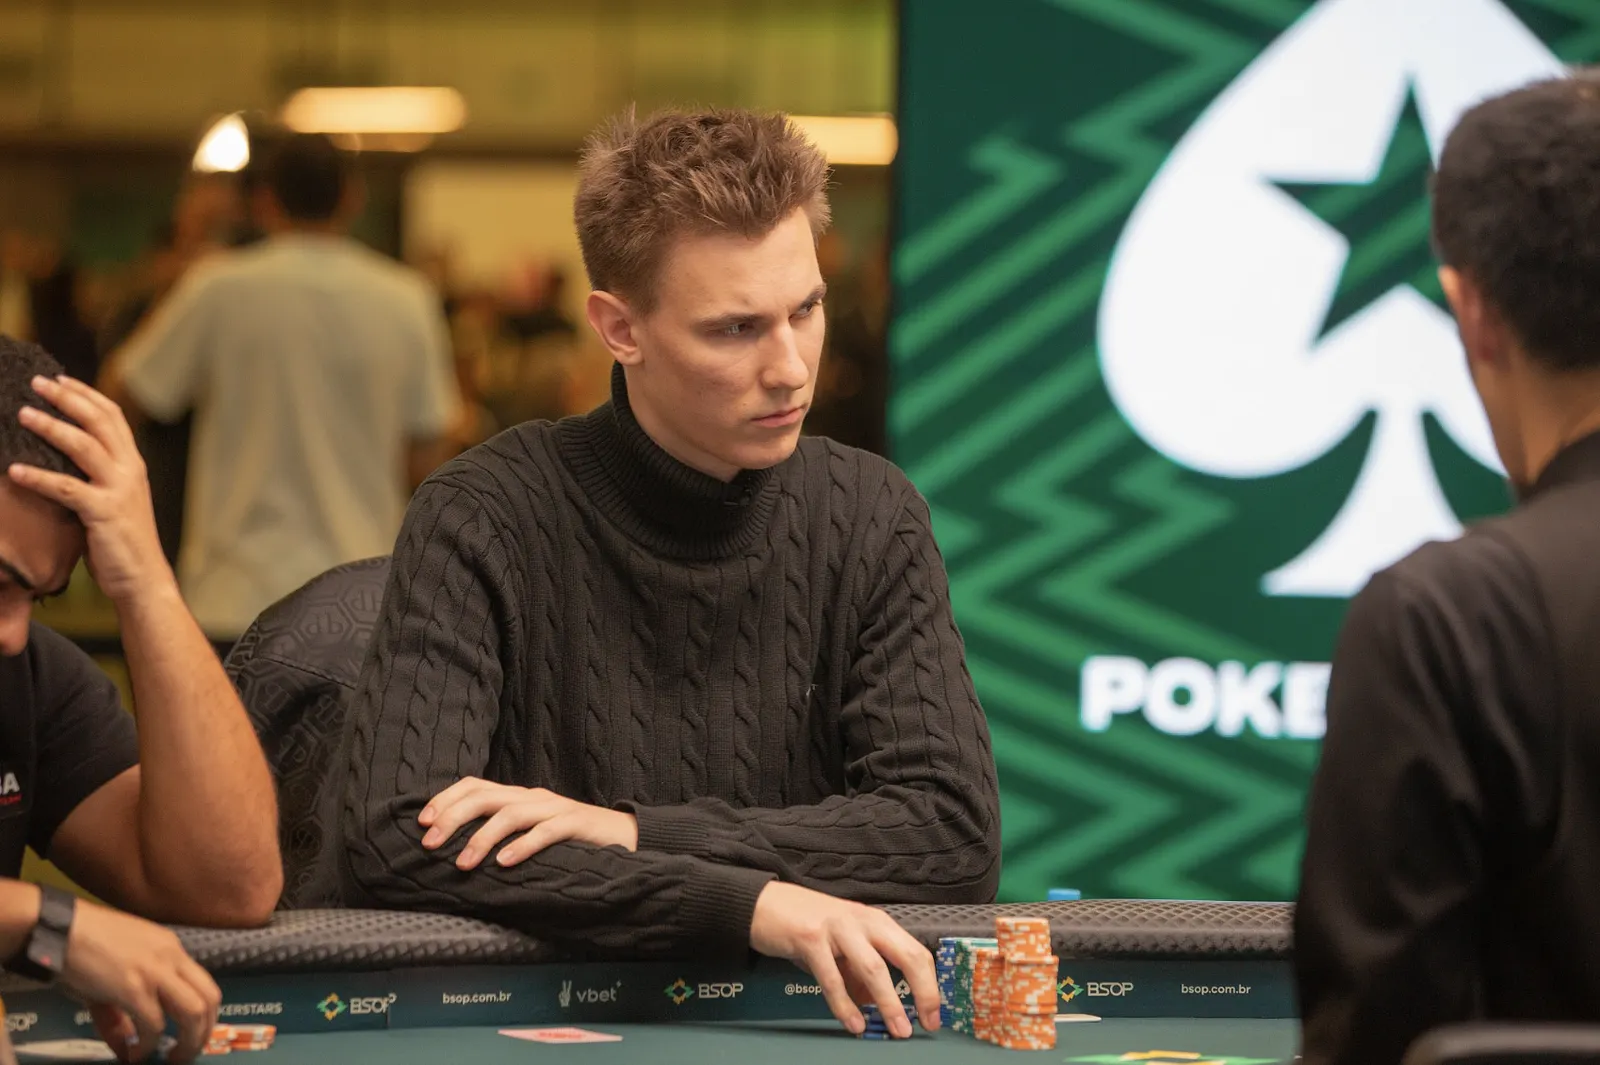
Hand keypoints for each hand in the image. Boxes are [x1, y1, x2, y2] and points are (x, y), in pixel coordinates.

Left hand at [7, 375, 171, 603]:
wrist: (143, 579)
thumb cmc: (121, 542)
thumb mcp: (114, 500)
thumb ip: (97, 476)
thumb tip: (61, 457)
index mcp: (133, 465)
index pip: (112, 417)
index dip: (85, 394)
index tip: (59, 378)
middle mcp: (130, 471)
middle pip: (99, 422)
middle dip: (66, 399)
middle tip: (36, 383)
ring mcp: (119, 491)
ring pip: (84, 447)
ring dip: (50, 427)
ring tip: (23, 414)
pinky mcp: (104, 512)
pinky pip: (66, 488)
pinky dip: (38, 477)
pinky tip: (14, 471)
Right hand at [61, 899, 219, 1063]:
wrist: (59, 928)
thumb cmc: (84, 945)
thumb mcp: (114, 973)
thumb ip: (123, 1012)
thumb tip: (125, 1048)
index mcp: (171, 950)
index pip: (205, 984)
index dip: (205, 1015)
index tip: (193, 1036)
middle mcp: (172, 958)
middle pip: (209, 999)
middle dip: (204, 1033)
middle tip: (188, 1054)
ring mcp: (155, 972)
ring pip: (194, 1012)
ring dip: (188, 1042)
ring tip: (172, 1059)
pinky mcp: (133, 988)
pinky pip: (154, 1025)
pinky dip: (149, 1045)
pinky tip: (136, 1055)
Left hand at [419, 778, 637, 869]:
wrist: (624, 836)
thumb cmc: (570, 840)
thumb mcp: (530, 831)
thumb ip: (502, 833)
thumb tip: (455, 850)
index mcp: (518, 796)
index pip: (474, 785)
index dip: (445, 799)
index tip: (422, 822)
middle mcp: (532, 797)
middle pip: (485, 796)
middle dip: (453, 817)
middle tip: (431, 844)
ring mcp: (555, 808)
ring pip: (511, 814)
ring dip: (482, 838)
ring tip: (463, 864)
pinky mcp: (576, 824)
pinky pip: (546, 831)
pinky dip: (523, 846)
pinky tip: (505, 863)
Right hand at [749, 882, 939, 1039]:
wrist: (765, 905)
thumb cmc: (808, 924)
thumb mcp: (844, 946)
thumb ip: (862, 974)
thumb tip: (879, 1005)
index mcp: (877, 922)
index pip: (916, 952)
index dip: (929, 985)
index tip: (933, 1014)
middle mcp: (863, 921)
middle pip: (906, 956)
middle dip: (923, 992)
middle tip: (925, 1022)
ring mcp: (838, 928)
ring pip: (874, 968)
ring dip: (889, 1003)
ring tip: (897, 1029)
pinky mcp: (811, 938)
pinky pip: (833, 978)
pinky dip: (846, 1006)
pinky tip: (854, 1024)